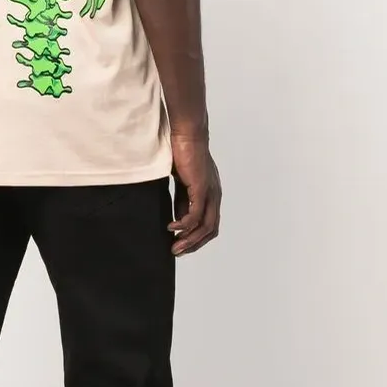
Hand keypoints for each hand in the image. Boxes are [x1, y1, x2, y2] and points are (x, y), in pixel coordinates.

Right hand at [169, 134, 221, 255]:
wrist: (187, 135)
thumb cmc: (183, 155)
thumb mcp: (183, 184)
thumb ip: (183, 201)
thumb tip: (179, 220)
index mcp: (211, 195)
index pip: (209, 225)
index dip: (196, 239)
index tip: (180, 245)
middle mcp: (215, 196)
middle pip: (210, 230)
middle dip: (194, 244)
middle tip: (177, 252)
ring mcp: (210, 192)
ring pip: (205, 225)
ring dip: (189, 239)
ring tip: (174, 246)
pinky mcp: (202, 188)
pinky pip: (196, 214)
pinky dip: (184, 224)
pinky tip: (172, 227)